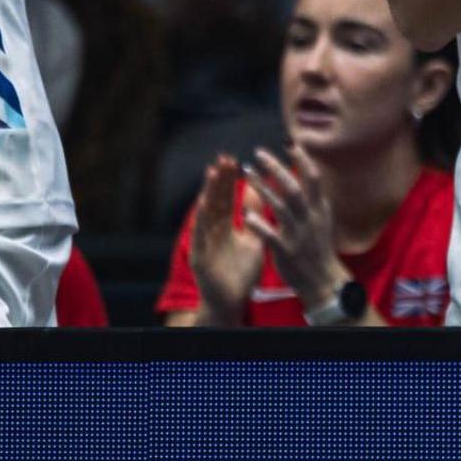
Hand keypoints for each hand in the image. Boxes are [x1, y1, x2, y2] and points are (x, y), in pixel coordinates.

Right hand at [188, 156, 266, 311]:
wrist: (231, 302)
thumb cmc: (241, 273)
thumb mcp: (252, 241)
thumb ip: (254, 219)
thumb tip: (261, 194)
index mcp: (225, 228)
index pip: (226, 199)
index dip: (229, 181)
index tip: (233, 160)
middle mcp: (212, 232)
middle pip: (216, 202)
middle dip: (219, 180)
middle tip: (223, 158)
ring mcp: (204, 243)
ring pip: (206, 214)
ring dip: (209, 193)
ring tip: (212, 172)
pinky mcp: (199, 257)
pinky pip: (200, 236)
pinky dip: (201, 220)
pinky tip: (204, 205)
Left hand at [242, 146, 345, 312]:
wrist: (323, 280)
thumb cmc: (319, 248)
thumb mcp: (322, 220)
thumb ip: (313, 200)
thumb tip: (309, 175)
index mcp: (320, 209)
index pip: (313, 178)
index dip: (302, 160)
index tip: (290, 143)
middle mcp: (311, 218)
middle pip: (294, 186)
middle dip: (276, 168)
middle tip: (259, 153)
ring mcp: (299, 234)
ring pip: (281, 206)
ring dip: (262, 188)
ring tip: (246, 173)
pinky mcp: (287, 251)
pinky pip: (272, 236)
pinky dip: (259, 225)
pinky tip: (247, 216)